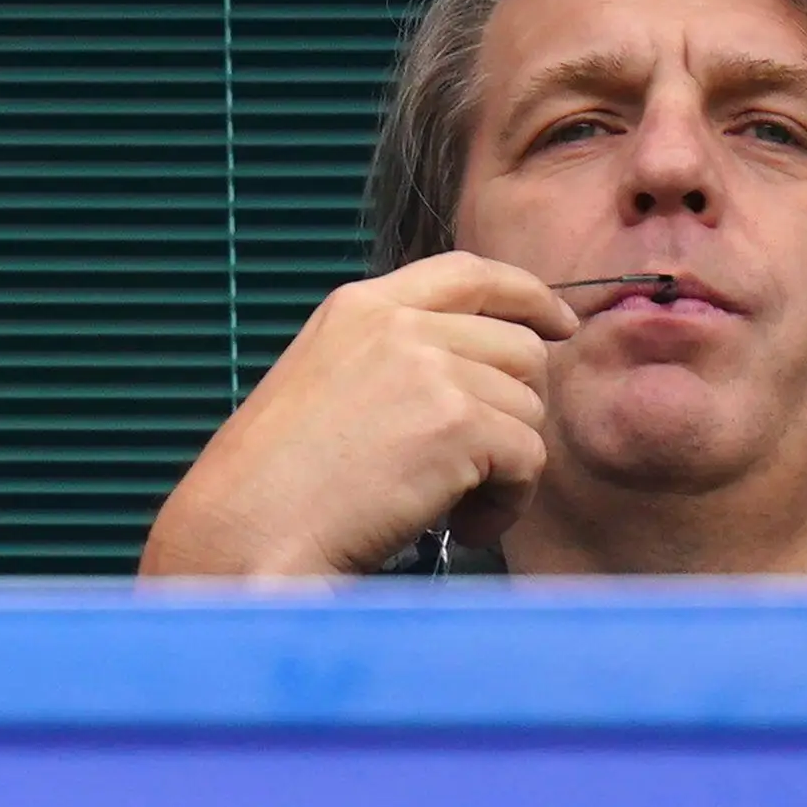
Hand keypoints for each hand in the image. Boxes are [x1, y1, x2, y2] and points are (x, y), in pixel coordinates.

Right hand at [138, 253, 578, 578]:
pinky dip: (507, 504)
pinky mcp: (456, 422)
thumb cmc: (274, 488)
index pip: (470, 273)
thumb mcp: (324, 385)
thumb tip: (482, 375)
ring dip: (506, 468)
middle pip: (518, 347)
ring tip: (452, 508)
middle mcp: (398, 323)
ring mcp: (429, 367)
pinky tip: (460, 527)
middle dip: (515, 410)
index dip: (528, 295)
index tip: (559, 324)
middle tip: (477, 469)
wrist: (247, 534)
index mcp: (360, 306)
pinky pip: (529, 459)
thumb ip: (394, 361)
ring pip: (528, 408)